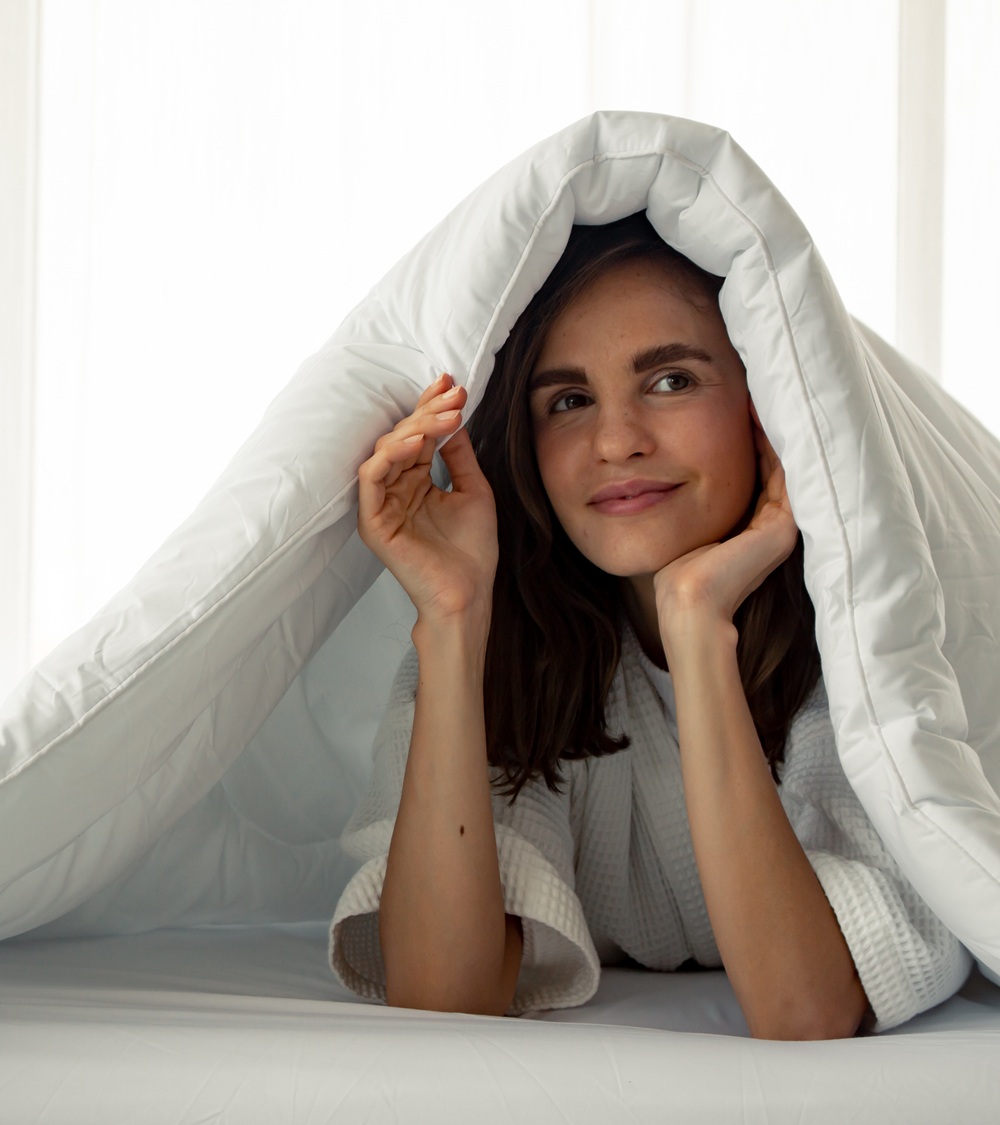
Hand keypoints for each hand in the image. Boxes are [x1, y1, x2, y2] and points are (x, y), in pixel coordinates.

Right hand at [357, 374, 497, 623]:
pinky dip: (391, 456)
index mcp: (415, 482)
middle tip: (453, 396)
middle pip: (402, 438)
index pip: (418, 436)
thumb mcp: (474, 490)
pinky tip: (417, 444)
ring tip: (444, 417)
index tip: (454, 385)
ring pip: (385, 451)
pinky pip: (371, 479)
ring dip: (414, 429)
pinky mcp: (372, 522)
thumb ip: (459, 455)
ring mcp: (381, 505)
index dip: (432, 408)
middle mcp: (395, 489)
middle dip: (427, 412)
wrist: (468, 594)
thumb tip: (454, 418)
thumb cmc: (472, 551)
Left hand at [653, 413, 797, 632]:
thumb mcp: (685, 525)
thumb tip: (662, 474)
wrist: (687, 600)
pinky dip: (769, 444)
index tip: (735, 405)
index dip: (747, 439)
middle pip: (772, 466)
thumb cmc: (676, 569)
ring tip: (755, 395)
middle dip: (761, 430)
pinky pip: (781, 473)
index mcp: (753, 526)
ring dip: (768, 431)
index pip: (756, 472)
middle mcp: (772, 524)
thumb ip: (690, 501)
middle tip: (749, 390)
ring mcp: (782, 526)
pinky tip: (756, 416)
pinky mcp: (783, 527)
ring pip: (781, 465)